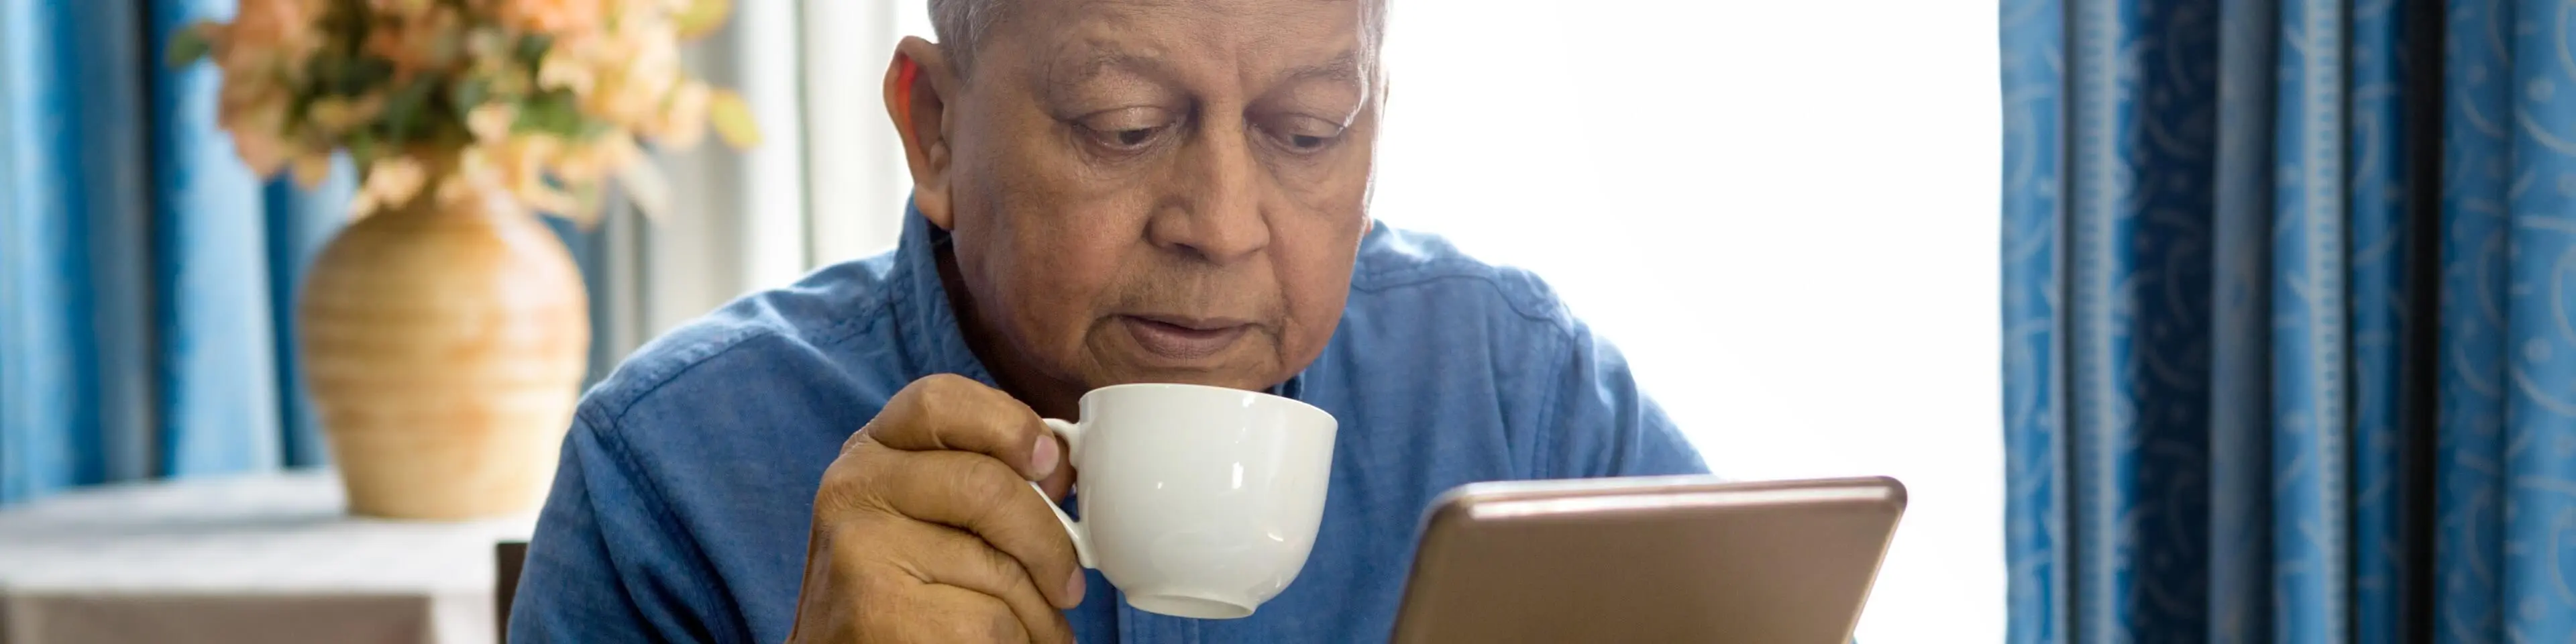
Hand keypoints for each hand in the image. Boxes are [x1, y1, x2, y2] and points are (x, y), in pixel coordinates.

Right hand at [786, 374, 1084, 642]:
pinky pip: (991, 622)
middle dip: (1049, 544)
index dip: (1009, 423)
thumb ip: (979, 475)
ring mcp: (860, 549)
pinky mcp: (878, 611)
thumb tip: (1060, 464)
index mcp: (871, 452)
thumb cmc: (904, 589)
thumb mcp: (926, 514)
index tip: (1051, 467)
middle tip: (1067, 585)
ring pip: (1000, 569)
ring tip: (1029, 628)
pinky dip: (1016, 643)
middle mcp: (853, 489)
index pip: (939, 400)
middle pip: (988, 488)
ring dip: (1039, 613)